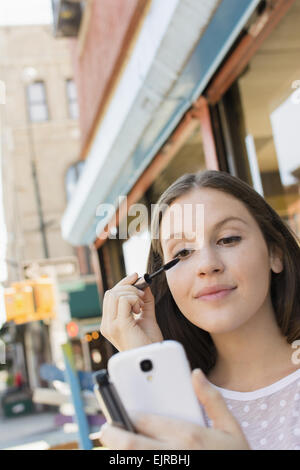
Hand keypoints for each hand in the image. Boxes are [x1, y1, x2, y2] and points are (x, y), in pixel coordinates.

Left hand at [99, 369, 250, 449]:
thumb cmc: (235, 457)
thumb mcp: (231, 428)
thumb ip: (212, 399)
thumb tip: (196, 373)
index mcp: (189, 436)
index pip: (145, 421)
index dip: (128, 414)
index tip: (122, 410)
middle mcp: (174, 456)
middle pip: (130, 446)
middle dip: (112, 435)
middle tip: (105, 429)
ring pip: (131, 461)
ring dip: (118, 452)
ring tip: (114, 444)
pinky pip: (139, 469)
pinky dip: (130, 462)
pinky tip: (129, 454)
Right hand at [100, 272, 163, 350]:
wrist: (153, 360)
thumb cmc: (149, 344)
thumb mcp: (147, 317)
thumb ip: (145, 302)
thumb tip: (144, 285)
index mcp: (110, 323)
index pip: (111, 296)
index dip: (123, 284)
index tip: (136, 276)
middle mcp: (107, 325)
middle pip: (111, 292)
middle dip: (129, 287)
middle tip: (143, 297)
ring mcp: (111, 325)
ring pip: (115, 294)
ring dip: (132, 294)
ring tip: (141, 306)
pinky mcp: (119, 325)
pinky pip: (123, 300)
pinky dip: (134, 299)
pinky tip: (140, 309)